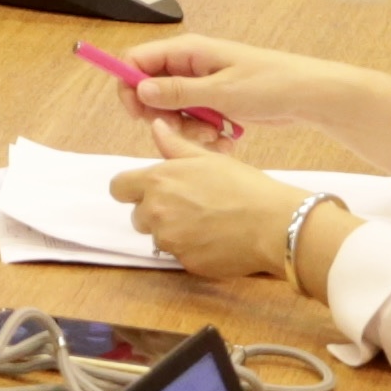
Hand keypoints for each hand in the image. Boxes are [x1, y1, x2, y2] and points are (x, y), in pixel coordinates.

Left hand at [113, 154, 311, 282]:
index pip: (118, 188)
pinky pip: (179, 255)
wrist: (272, 224)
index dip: (131, 189)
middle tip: (188, 205)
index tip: (148, 190)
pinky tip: (216, 239)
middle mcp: (156, 212)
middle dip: (155, 211)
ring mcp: (170, 241)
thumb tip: (156, 127)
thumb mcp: (207, 158)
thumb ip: (174, 146)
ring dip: (174, 231)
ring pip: (158, 237)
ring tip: (206, 222)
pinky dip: (192, 249)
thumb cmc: (243, 186)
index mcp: (157, 181)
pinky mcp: (186, 263)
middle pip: (138, 215)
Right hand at [121, 33, 387, 147]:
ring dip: (186, 128)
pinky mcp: (215, 103)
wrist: (308, 96)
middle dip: (162, 115)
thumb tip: (139, 89)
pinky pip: (193, 120)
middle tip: (182, 129)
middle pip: (150, 89)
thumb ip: (177, 91)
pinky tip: (225, 138)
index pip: (137, 60)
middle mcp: (190, 65)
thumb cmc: (269, 84)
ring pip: (172, 110)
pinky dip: (203, 133)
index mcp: (188, 51)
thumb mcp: (221, 91)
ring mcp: (203, 85)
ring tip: (213, 135)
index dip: (130, 86)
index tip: (140, 113)